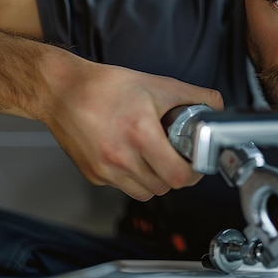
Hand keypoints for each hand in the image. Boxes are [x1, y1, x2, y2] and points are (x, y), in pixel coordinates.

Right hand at [42, 56, 223, 200]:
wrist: (61, 90)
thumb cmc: (106, 86)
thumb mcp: (157, 84)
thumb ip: (193, 96)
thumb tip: (215, 105)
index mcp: (141, 134)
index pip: (178, 176)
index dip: (193, 173)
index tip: (195, 163)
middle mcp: (121, 157)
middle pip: (164, 187)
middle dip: (176, 175)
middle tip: (178, 159)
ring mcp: (105, 170)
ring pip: (144, 193)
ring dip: (155, 180)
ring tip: (156, 159)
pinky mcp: (93, 175)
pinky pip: (123, 187)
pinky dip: (133, 178)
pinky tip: (132, 157)